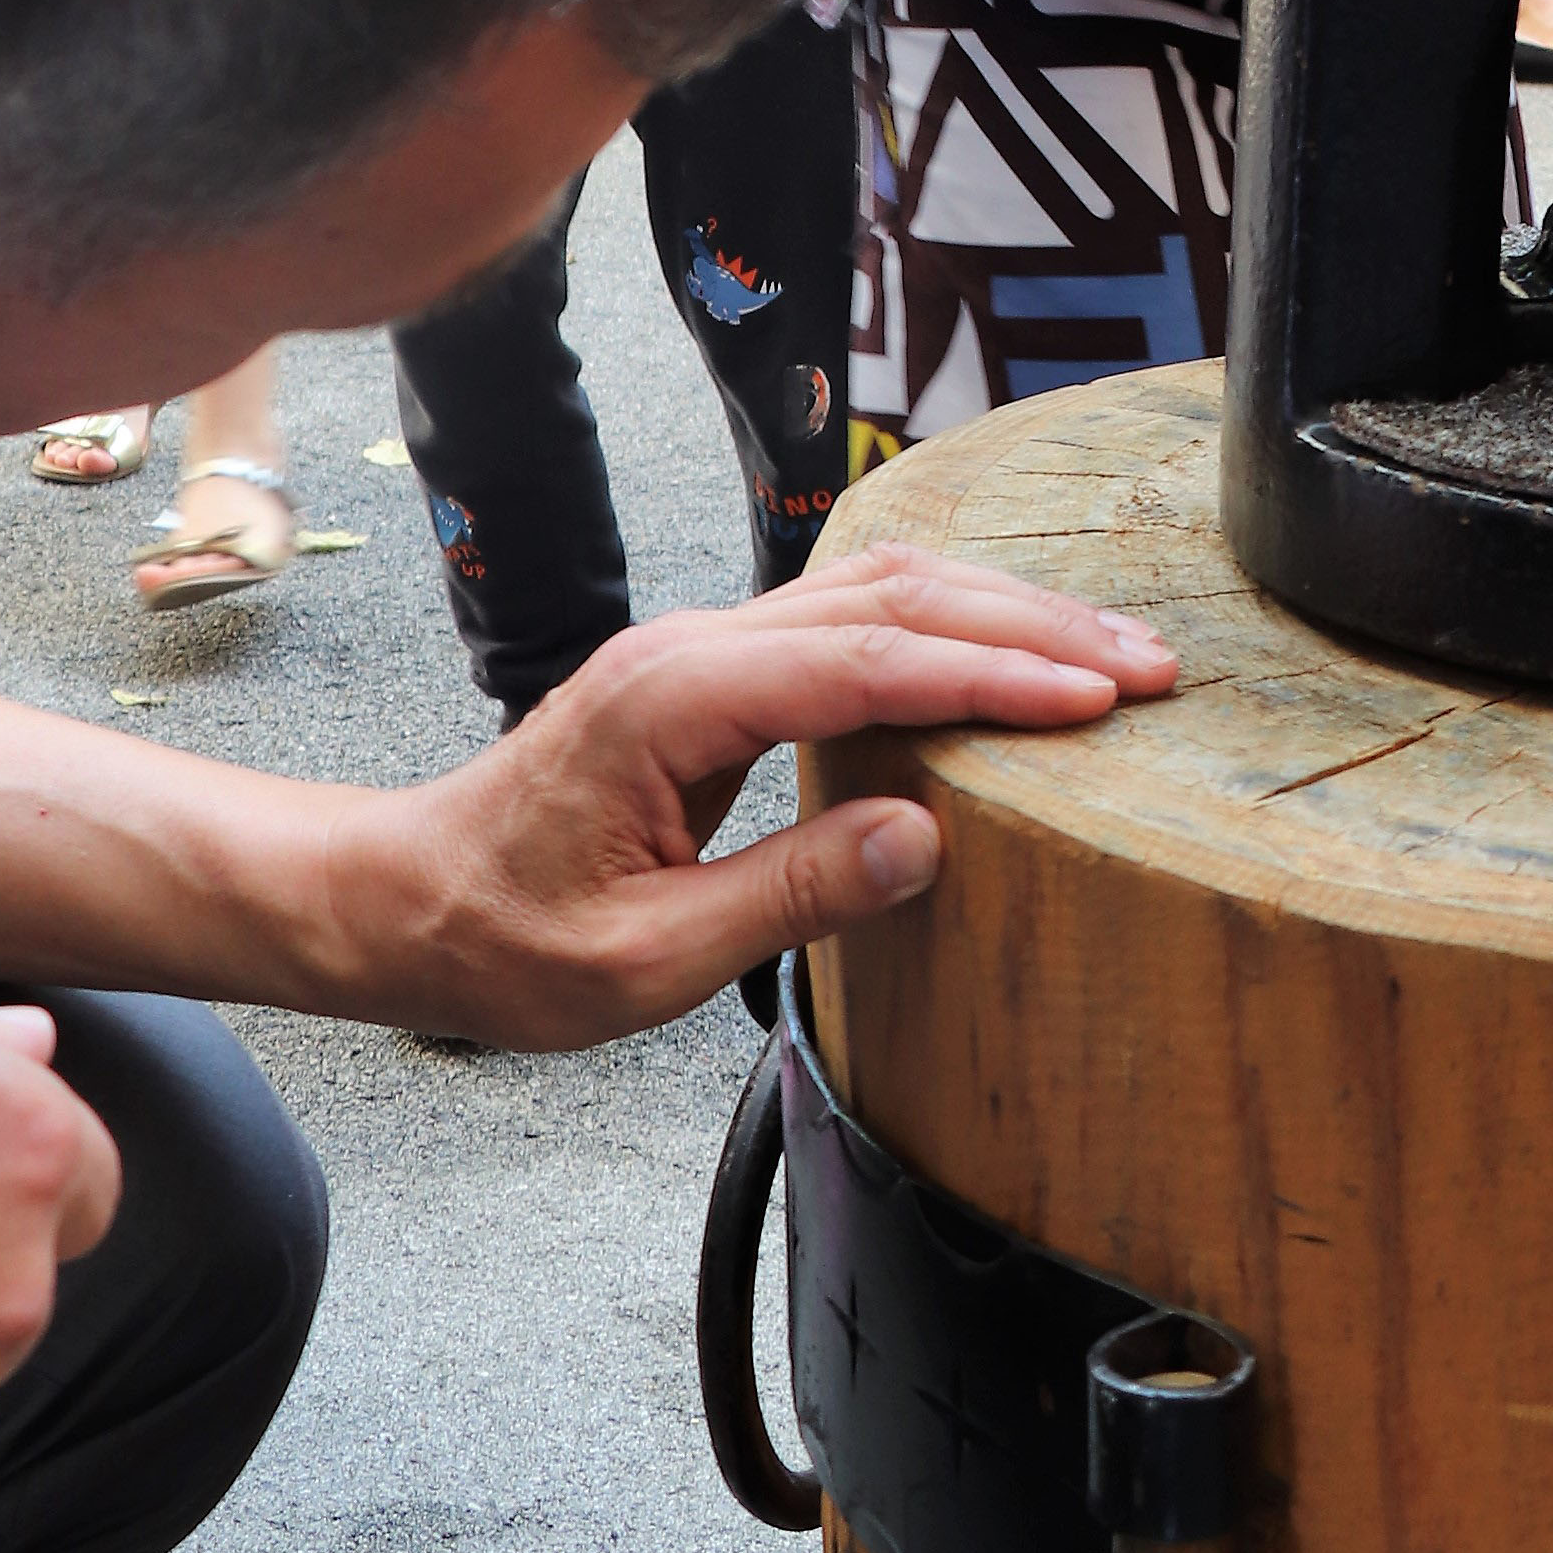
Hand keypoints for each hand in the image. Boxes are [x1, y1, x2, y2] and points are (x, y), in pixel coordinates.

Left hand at [384, 543, 1175, 1048]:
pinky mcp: (718, 667)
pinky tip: (1013, 642)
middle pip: (891, 599)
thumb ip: (786, 896)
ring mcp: (705, 645)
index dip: (992, 674)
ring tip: (1111, 652)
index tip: (1097, 699)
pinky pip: (851, 617)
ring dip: (1001, 611)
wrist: (404, 897)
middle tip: (1148, 666)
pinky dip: (949, 622)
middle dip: (1030, 625)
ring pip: (879, 589)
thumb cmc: (505, 942)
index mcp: (674, 702)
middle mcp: (695, 646)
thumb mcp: (641, 963)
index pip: (867, 664)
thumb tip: (925, 837)